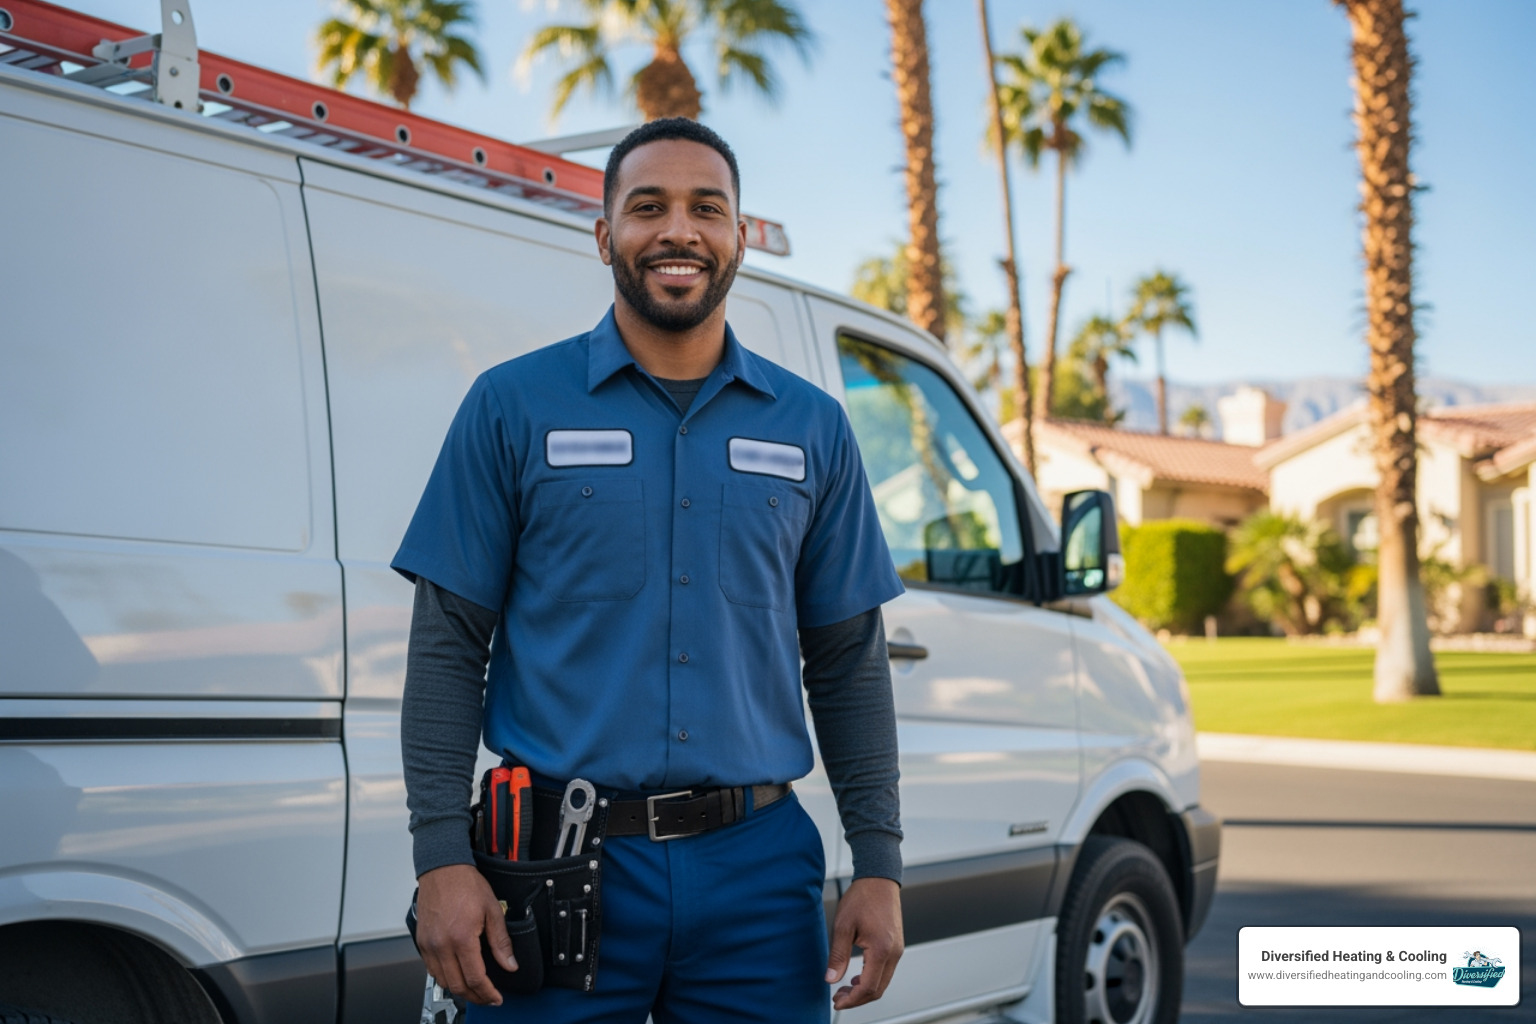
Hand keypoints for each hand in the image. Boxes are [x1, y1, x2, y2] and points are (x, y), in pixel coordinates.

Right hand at [415, 863, 514, 1005]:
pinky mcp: (422, 942)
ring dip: (460, 989)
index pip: (475, 978)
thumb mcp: (493, 910)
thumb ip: (501, 941)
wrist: (443, 868)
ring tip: (475, 988)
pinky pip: (431, 970)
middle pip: (457, 985)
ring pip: (443, 981)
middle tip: (488, 998)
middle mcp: (441, 945)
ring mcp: (429, 945)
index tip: (496, 998)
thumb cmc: (466, 884)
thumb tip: (509, 964)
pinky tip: (457, 974)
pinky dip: (445, 977)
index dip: (488, 993)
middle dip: (475, 996)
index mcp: (461, 938)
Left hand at [825, 876, 903, 1009]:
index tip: (837, 1001)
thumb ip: (837, 955)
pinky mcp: (897, 946)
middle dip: (857, 999)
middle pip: (878, 989)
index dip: (852, 1000)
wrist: (879, 879)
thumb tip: (830, 979)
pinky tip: (856, 976)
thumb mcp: (843, 926)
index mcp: (881, 949)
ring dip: (864, 990)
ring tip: (844, 988)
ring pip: (883, 982)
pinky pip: (886, 971)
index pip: (868, 987)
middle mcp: (894, 953)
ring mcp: (898, 950)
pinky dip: (872, 979)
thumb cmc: (862, 898)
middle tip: (838, 998)